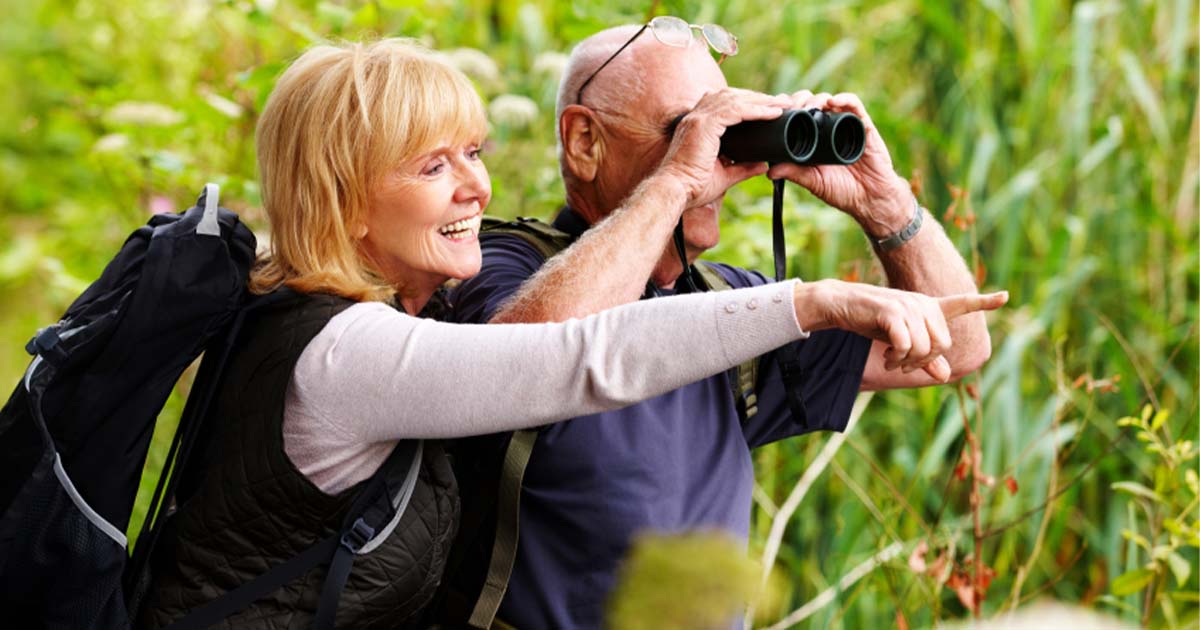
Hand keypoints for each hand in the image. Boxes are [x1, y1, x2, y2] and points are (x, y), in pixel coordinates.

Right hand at [656, 88, 791, 209]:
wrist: (676, 192)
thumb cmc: (693, 187)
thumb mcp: (724, 175)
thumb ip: (743, 168)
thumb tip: (763, 165)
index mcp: (697, 126)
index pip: (725, 105)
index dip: (747, 103)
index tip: (768, 109)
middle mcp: (696, 117)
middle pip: (731, 97)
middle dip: (757, 98)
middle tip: (780, 102)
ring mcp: (699, 119)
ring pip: (736, 99)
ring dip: (761, 101)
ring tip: (781, 104)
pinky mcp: (705, 124)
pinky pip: (736, 110)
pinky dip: (756, 109)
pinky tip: (772, 113)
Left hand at [766, 91, 912, 236]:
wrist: (870, 198)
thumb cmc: (842, 191)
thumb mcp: (813, 182)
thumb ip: (794, 173)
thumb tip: (769, 171)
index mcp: (814, 138)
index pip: (798, 115)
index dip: (786, 109)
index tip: (775, 111)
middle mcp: (829, 128)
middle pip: (811, 102)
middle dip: (799, 100)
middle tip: (790, 108)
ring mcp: (846, 124)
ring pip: (829, 100)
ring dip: (817, 98)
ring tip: (808, 107)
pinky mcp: (863, 125)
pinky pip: (855, 105)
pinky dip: (844, 98)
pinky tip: (832, 101)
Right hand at [794, 280, 1008, 381]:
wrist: (842, 304)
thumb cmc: (872, 321)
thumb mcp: (900, 341)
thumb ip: (924, 358)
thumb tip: (945, 377)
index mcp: (928, 307)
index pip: (961, 303)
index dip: (984, 302)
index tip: (1006, 297)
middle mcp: (923, 304)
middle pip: (942, 344)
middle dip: (923, 362)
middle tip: (902, 365)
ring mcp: (909, 307)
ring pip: (925, 348)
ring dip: (907, 363)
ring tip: (891, 361)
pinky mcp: (893, 313)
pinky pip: (906, 346)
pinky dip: (897, 358)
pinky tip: (886, 358)